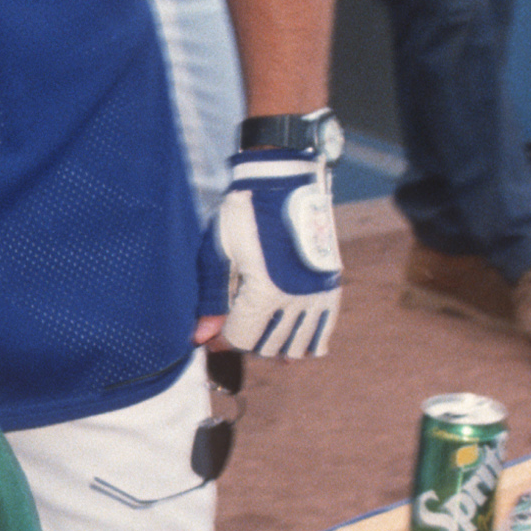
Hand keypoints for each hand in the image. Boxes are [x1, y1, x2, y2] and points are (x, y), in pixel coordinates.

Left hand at [216, 150, 341, 358]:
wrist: (283, 184)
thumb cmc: (244, 215)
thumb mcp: (219, 252)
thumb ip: (211, 298)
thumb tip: (200, 337)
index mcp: (265, 292)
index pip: (241, 339)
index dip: (221, 341)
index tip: (210, 335)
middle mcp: (296, 300)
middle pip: (268, 346)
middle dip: (246, 343)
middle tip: (232, 327)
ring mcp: (317, 296)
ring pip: (297, 346)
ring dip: (275, 345)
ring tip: (258, 329)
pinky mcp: (330, 289)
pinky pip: (321, 332)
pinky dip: (304, 340)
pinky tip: (287, 332)